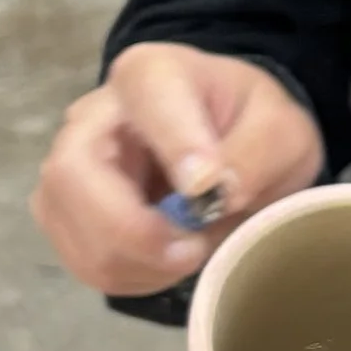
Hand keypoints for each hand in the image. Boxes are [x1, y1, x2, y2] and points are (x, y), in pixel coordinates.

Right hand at [31, 41, 324, 295]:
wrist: (229, 145)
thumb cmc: (251, 127)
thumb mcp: (283, 130)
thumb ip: (259, 150)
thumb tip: (217, 191)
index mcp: (151, 74)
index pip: (147, 99)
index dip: (175, 147)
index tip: (209, 188)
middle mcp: (93, 116)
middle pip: (73, 175)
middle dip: (134, 231)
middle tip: (193, 250)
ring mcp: (69, 169)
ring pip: (76, 229)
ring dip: (141, 263)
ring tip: (193, 250)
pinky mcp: (67, 217)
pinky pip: (86, 262)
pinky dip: (134, 276)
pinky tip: (169, 260)